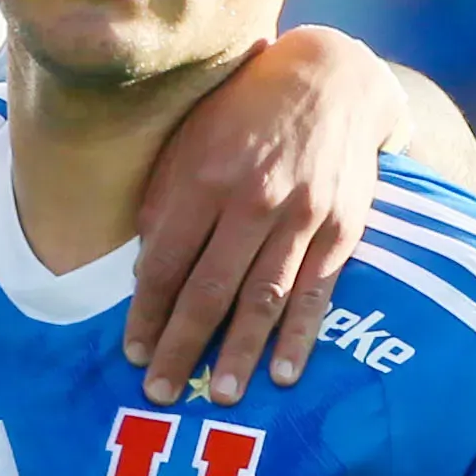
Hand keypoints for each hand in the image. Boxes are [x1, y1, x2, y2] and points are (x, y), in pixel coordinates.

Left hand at [122, 26, 394, 404]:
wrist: (330, 80)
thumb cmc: (242, 113)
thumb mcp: (189, 142)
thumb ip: (163, 204)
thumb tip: (144, 272)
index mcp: (202, 177)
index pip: (165, 262)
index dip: (147, 313)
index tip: (135, 353)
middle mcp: (251, 200)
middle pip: (209, 289)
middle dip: (183, 347)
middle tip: (162, 394)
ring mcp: (300, 216)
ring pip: (263, 298)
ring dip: (240, 353)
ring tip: (222, 395)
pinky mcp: (341, 228)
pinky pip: (316, 292)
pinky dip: (298, 336)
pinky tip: (283, 372)